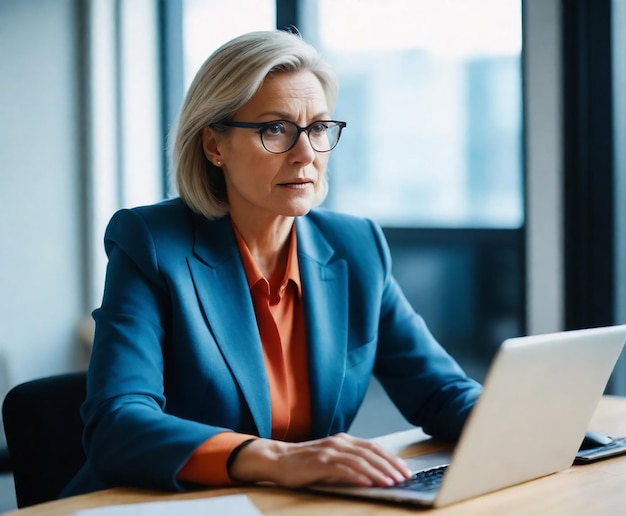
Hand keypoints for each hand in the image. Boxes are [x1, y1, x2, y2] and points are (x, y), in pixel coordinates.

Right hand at [228, 433, 412, 487]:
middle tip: (404, 478)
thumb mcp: (331, 458)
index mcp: (343, 440)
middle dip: (390, 465)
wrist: (277, 459)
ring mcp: (329, 451)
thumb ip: (349, 461)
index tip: (405, 469)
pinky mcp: (319, 463)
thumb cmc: (305, 462)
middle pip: (370, 452)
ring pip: (360, 460)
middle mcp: (339, 442)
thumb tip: (373, 474)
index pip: (373, 446)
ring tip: (391, 482)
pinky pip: (343, 469)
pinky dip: (358, 476)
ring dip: (378, 472)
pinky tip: (368, 483)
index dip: (391, 457)